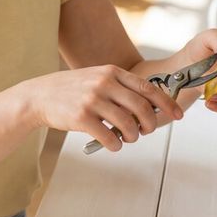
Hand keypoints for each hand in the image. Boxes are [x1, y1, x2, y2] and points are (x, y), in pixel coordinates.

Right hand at [19, 66, 184, 152]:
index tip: (178, 115)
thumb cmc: (72, 90)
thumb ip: (120, 88)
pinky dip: (116, 145)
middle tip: (145, 131)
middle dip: (150, 124)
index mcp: (112, 72)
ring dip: (133, 137)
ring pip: (128, 125)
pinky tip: (112, 144)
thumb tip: (150, 107)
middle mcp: (104, 83)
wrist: (38, 96)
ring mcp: (92, 100)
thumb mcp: (97, 78)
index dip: (167, 104)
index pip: (149, 88)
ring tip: (127, 138)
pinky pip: (110, 137)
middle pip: (143, 108)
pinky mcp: (81, 118)